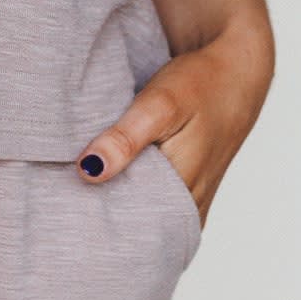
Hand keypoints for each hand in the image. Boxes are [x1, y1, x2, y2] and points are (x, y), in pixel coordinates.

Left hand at [75, 14, 273, 232]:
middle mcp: (192, 206)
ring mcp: (194, 203)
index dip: (95, 215)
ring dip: (121, 208)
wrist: (236, 72)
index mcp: (184, 190)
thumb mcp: (159, 104)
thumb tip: (88, 171)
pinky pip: (159, 209)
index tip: (64, 205)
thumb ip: (125, 139)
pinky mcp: (191, 193)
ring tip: (84, 196)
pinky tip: (112, 186)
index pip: (132, 225)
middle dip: (105, 216)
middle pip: (139, 227)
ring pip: (149, 219)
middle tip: (67, 203)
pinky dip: (136, 199)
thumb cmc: (200, 83)